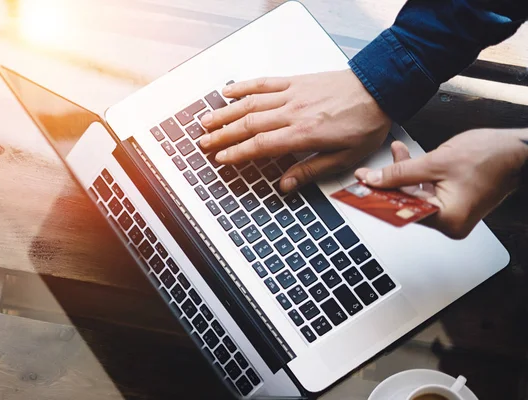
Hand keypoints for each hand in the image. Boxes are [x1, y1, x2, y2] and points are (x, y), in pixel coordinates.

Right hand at [199, 70, 391, 191]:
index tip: (221, 159)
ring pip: (250, 104)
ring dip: (225, 113)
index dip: (237, 153)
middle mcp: (293, 112)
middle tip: (203, 143)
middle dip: (222, 136)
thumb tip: (286, 185)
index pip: (260, 145)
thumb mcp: (345, 158)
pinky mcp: (295, 81)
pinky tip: (228, 91)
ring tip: (206, 121)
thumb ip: (311, 171)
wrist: (380, 89)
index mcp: (304, 134)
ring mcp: (292, 94)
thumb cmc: (366, 123)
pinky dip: (244, 86)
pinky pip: (264, 82)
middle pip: (248, 125)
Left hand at [355, 129, 527, 238]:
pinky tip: (405, 157)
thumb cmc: (490, 156)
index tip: (357, 192)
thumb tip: (373, 181)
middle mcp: (450, 222)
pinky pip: (427, 190)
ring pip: (415, 194)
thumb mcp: (436, 162)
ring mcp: (452, 213)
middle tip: (365, 174)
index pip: (401, 211)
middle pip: (406, 204)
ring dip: (401, 174)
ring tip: (392, 154)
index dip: (377, 198)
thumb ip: (400, 173)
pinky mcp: (453, 202)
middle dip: (387, 183)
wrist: (520, 150)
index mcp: (447, 220)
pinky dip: (416, 174)